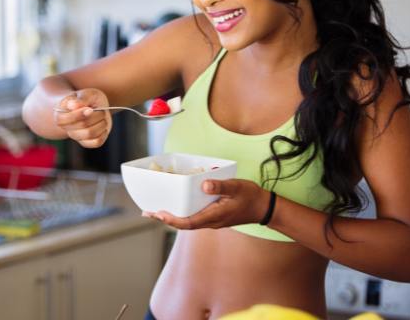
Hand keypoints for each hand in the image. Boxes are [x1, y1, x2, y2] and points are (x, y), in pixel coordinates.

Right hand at [54, 88, 111, 148]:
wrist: (93, 106)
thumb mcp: (86, 94)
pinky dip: (103, 133)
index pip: (66, 119)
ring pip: (90, 134)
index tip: (90, 109)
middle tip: (101, 110)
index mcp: (61, 114)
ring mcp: (76, 136)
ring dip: (101, 123)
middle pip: (82, 125)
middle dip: (96, 115)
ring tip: (103, 117)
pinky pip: (96, 142)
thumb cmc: (87, 99)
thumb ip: (81, 99)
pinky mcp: (87, 142)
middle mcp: (67, 128)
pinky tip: (103, 126)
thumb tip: (74, 106)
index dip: (79, 114)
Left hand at [142, 179, 270, 229]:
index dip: (172, 220)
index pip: (188, 222)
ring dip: (171, 217)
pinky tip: (175, 206)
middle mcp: (210, 221)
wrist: (263, 208)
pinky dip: (180, 213)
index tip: (159, 214)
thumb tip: (204, 185)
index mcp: (214, 216)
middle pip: (183, 224)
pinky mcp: (212, 217)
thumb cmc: (250, 196)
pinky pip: (192, 218)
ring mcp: (211, 220)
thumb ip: (221, 186)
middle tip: (147, 212)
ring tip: (154, 211)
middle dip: (165, 219)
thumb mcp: (237, 187)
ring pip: (187, 222)